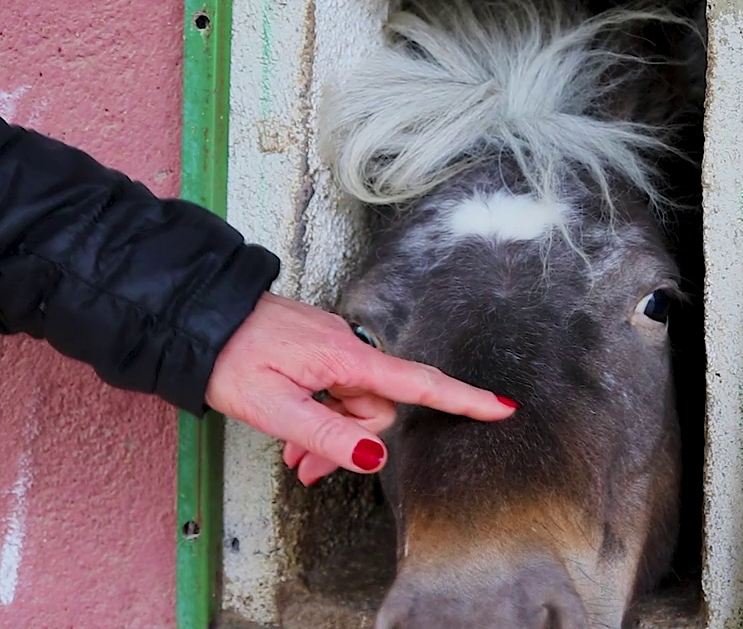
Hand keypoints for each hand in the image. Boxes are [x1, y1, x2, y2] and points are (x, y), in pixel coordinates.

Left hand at [205, 293, 515, 484]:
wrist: (197, 317)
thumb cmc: (230, 360)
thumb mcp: (274, 409)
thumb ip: (328, 435)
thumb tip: (376, 458)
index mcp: (346, 359)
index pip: (417, 384)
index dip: (463, 400)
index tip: (502, 408)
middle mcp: (350, 348)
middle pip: (378, 407)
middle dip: (350, 441)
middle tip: (304, 468)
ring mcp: (336, 347)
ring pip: (355, 402)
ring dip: (330, 432)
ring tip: (291, 456)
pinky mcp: (322, 348)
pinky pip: (337, 389)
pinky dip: (321, 414)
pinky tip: (292, 432)